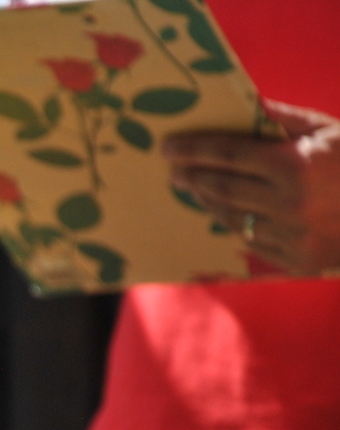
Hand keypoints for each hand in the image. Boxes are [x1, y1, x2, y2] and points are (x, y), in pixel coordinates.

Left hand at [164, 100, 339, 274]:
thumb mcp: (329, 129)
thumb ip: (283, 119)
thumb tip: (244, 104)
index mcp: (296, 166)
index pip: (227, 156)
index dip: (193, 151)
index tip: (168, 148)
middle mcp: (289, 205)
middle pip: (221, 189)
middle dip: (192, 177)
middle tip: (174, 170)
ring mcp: (292, 237)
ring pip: (232, 218)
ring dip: (209, 202)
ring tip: (195, 187)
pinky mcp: (296, 262)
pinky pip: (253, 241)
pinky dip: (237, 223)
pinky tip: (226, 211)